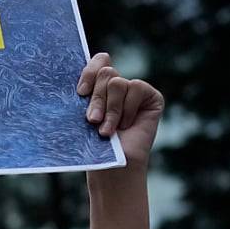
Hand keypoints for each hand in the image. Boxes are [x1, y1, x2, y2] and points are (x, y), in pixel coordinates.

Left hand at [77, 52, 163, 173]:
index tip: (80, 93)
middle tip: (92, 120)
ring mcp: (134, 90)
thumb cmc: (93, 145)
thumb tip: (78, 78)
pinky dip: (127, 109)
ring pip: (117, 82)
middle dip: (96, 98)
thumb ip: (85, 93)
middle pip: (105, 71)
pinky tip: (126, 125)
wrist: (113, 167)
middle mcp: (117, 84)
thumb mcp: (82, 115)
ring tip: (106, 130)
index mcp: (99, 85)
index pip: (99, 60)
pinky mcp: (151, 96)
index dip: (89, 71)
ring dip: (110, 109)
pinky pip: (135, 87)